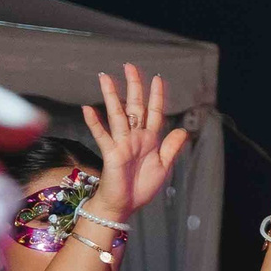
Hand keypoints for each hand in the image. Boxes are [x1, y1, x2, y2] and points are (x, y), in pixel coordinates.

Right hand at [78, 64, 188, 220]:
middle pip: (135, 106)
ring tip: (105, 78)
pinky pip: (102, 135)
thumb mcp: (164, 166)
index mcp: (150, 139)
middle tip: (130, 66)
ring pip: (117, 114)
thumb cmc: (141, 187)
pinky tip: (88, 109)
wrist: (125, 205)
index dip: (156, 96)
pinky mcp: (111, 153)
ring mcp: (122, 143)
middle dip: (134, 86)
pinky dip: (95, 123)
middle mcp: (135, 136)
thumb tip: (183, 130)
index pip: (154, 112)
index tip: (157, 78)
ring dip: (111, 96)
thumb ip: (171, 148)